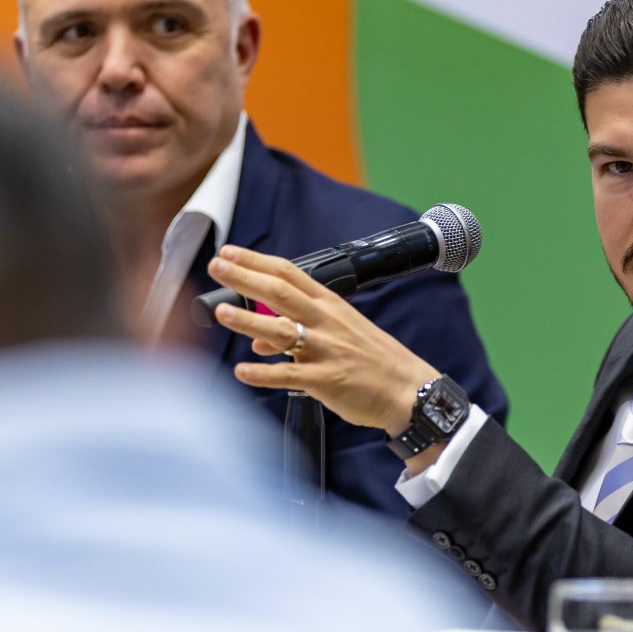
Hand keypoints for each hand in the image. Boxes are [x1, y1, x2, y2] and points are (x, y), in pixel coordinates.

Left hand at [208, 245, 438, 435]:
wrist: (408, 389)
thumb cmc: (375, 360)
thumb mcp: (340, 335)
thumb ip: (298, 332)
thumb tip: (258, 343)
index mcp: (331, 305)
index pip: (290, 274)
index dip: (257, 261)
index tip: (229, 252)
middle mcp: (326, 322)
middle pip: (281, 293)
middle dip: (245, 277)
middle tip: (216, 266)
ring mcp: (326, 350)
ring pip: (282, 331)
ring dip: (249, 321)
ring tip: (222, 312)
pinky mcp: (326, 380)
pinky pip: (289, 376)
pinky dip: (264, 374)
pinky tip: (242, 371)